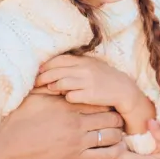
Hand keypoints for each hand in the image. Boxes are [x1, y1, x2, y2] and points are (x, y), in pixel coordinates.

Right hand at [0, 94, 124, 158]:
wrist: (10, 150)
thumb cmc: (20, 121)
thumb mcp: (35, 97)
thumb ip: (52, 86)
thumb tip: (63, 77)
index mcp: (68, 106)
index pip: (98, 101)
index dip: (106, 101)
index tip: (108, 102)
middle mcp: (76, 125)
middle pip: (110, 118)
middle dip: (116, 117)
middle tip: (116, 118)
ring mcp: (77, 144)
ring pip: (110, 137)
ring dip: (116, 134)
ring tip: (116, 133)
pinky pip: (104, 157)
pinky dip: (112, 152)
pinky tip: (113, 149)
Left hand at [35, 55, 154, 133]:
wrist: (123, 90)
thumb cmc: (104, 78)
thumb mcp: (90, 66)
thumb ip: (74, 65)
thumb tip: (53, 67)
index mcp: (83, 61)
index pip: (59, 60)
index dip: (46, 66)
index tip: (38, 71)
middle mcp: (84, 70)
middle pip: (56, 72)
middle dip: (43, 77)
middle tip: (36, 83)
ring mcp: (87, 82)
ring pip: (61, 83)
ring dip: (53, 87)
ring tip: (49, 90)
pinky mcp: (90, 95)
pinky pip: (71, 97)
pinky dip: (66, 97)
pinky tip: (65, 99)